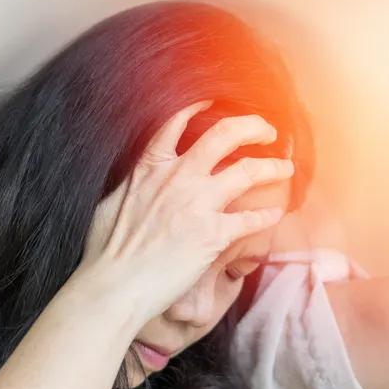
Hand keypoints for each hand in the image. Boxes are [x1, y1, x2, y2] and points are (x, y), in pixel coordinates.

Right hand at [78, 101, 294, 325]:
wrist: (114, 285)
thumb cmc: (103, 251)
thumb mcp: (112, 203)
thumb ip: (134, 185)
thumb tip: (138, 182)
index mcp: (150, 166)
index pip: (178, 122)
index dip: (200, 107)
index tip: (216, 103)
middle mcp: (178, 176)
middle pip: (226, 134)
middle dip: (253, 127)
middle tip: (268, 132)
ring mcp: (197, 203)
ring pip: (248, 170)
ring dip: (273, 167)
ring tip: (285, 168)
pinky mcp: (213, 234)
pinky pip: (251, 219)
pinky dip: (267, 215)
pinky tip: (275, 215)